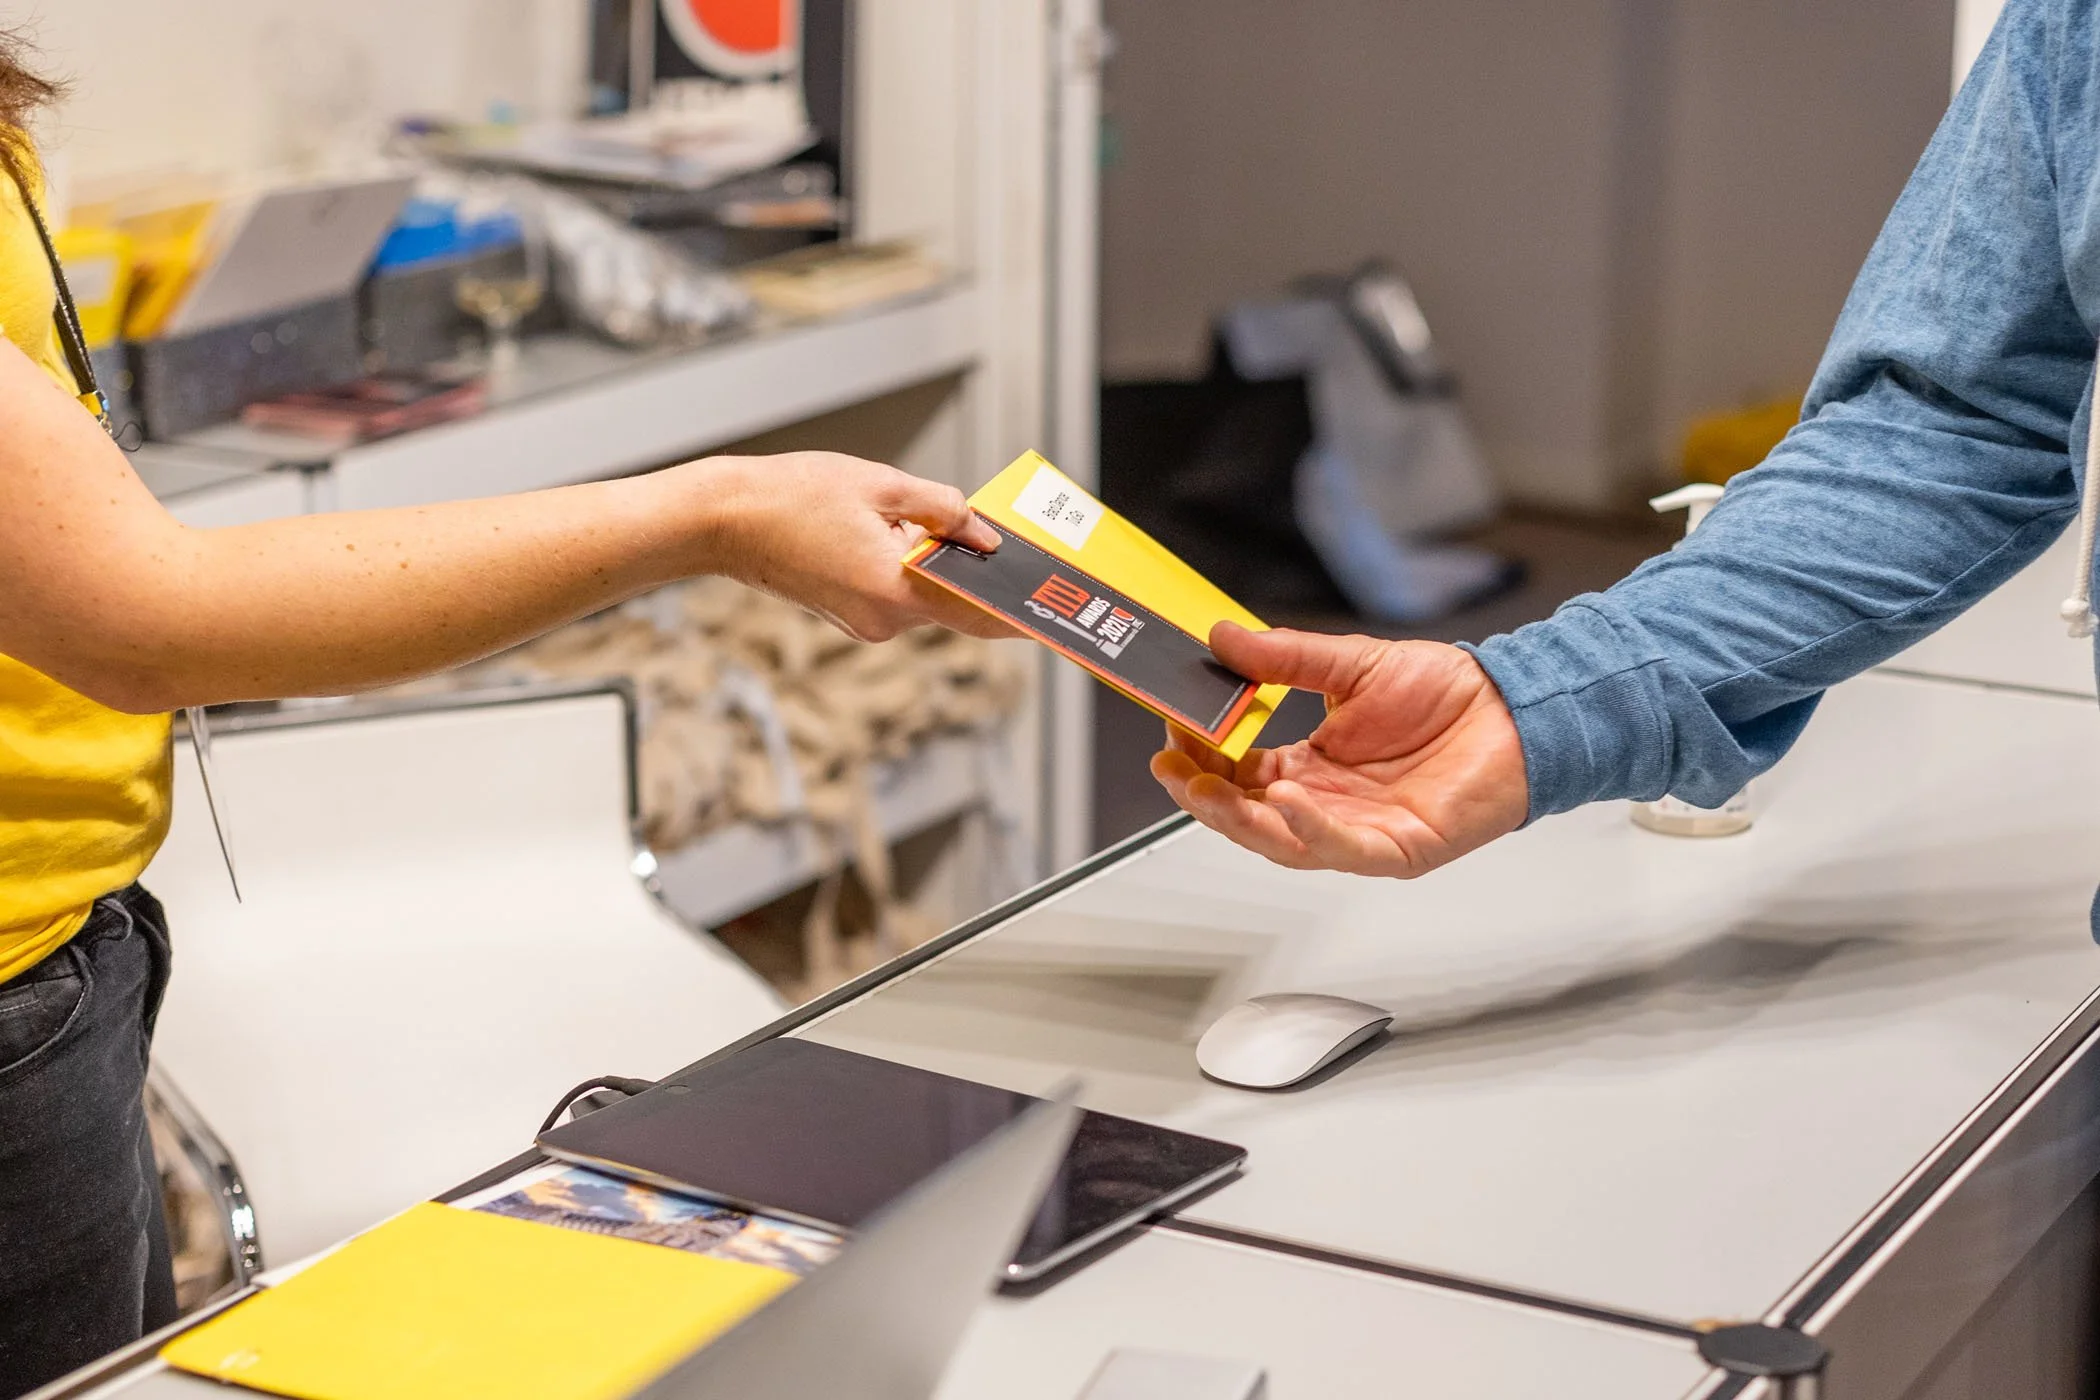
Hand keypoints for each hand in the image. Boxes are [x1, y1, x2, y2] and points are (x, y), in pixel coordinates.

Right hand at [694, 452, 1015, 641]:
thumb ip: (944, 509)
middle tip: (1000, 539)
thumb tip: (985, 535)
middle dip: (975, 570)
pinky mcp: (851, 616)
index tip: (1051, 612)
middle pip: (954, 601)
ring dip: (935, 564)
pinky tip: (892, 532)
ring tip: (918, 519)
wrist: (725, 520)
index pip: (978, 610)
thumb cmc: (792, 496)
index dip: (1018, 611)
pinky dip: (909, 569)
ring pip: (925, 596)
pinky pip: (899, 594)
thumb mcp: (881, 484)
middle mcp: (884, 621)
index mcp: (895, 589)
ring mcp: (865, 624)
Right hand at [1151, 622, 1527, 876]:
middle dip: (1204, 796)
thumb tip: (1225, 638)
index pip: (1239, 773)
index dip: (1202, 756)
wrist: (1515, 707)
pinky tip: (1285, 799)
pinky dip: (1308, 828)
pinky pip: (1341, 848)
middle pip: (1249, 815)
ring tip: (1204, 788)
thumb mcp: (1351, 665)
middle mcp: (1328, 806)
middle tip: (1172, 767)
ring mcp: (1360, 832)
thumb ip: (1285, 658)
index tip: (1172, 730)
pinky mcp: (1397, 850)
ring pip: (1283, 843)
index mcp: (1312, 767)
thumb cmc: (1448, 694)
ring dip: (1239, 819)